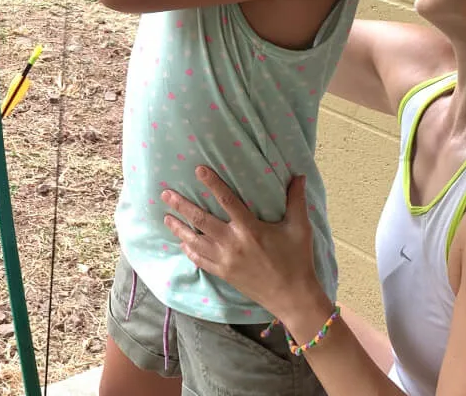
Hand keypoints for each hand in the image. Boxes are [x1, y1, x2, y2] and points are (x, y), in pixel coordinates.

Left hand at [161, 167, 321, 316]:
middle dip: (181, 206)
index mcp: (250, 229)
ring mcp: (225, 260)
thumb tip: (299, 175)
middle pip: (200, 220)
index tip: (198, 169)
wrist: (292, 297)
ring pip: (195, 241)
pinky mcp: (223, 273)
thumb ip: (296, 201)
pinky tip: (182, 243)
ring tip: (166, 217)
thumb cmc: (297, 260)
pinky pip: (200, 260)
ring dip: (178, 228)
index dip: (212, 183)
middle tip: (165, 194)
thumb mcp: (300, 228)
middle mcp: (233, 243)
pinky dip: (189, 250)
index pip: (227, 201)